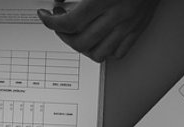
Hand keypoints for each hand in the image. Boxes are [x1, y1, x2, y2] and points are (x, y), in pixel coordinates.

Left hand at [37, 0, 160, 61]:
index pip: (70, 23)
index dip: (51, 23)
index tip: (46, 16)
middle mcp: (116, 16)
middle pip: (80, 42)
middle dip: (63, 36)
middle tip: (59, 25)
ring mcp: (127, 26)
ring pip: (97, 53)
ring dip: (82, 47)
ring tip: (77, 35)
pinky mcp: (137, 31)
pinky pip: (118, 53)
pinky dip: (105, 50)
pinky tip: (99, 39)